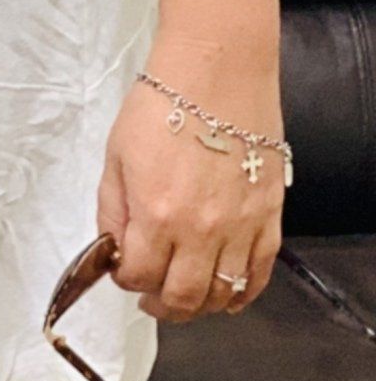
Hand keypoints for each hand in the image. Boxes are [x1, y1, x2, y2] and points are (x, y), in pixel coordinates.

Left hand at [97, 47, 282, 322]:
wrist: (215, 73)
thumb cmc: (162, 105)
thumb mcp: (116, 155)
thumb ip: (113, 207)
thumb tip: (112, 247)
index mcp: (156, 213)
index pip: (139, 275)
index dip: (126, 279)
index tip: (123, 271)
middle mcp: (200, 229)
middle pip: (182, 297)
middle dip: (160, 305)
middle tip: (151, 299)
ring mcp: (239, 227)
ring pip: (222, 294)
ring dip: (200, 306)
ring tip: (185, 298)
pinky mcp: (268, 218)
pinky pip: (259, 274)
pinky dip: (243, 293)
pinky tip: (228, 294)